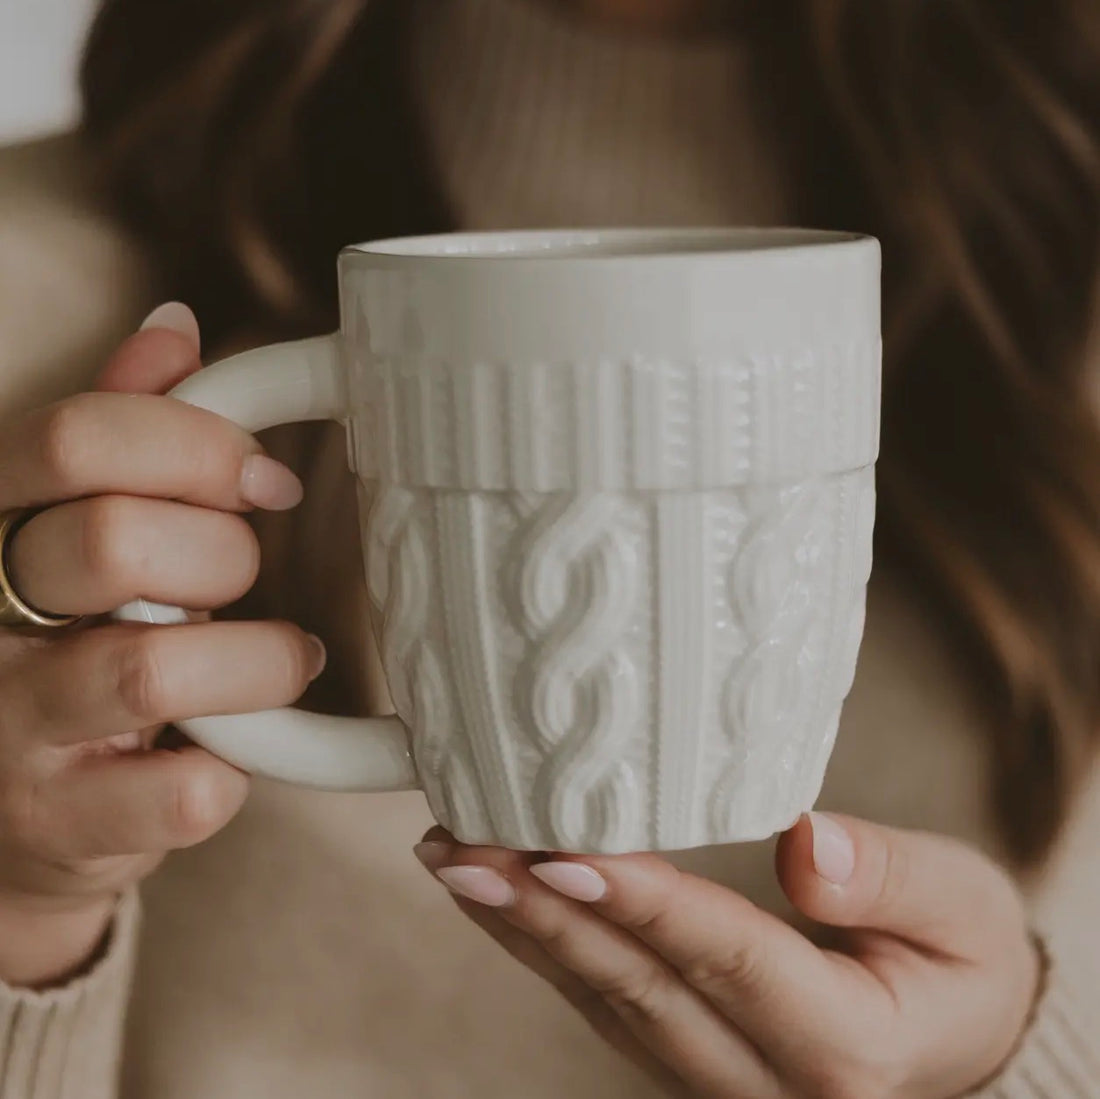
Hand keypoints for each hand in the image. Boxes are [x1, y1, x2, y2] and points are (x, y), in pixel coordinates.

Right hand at [0, 304, 323, 986]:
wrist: (12, 814)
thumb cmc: (62, 644)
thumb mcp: (71, 526)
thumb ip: (118, 432)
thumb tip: (176, 327)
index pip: (73, 437)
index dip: (197, 446)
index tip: (267, 483)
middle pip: (114, 541)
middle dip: (223, 556)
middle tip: (245, 581)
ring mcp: (8, 730)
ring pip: (151, 669)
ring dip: (255, 661)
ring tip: (285, 661)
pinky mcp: (60, 827)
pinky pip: (187, 789)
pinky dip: (235, 767)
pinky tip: (230, 751)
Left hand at [416, 814, 1040, 1097]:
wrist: (958, 1032)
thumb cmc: (961, 959)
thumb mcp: (963, 909)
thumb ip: (892, 877)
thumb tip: (804, 842)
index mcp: (843, 1047)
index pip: (727, 957)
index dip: (643, 903)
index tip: (562, 851)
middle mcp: (766, 1080)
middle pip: (640, 988)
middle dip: (544, 914)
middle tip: (462, 851)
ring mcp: (719, 1078)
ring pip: (607, 1001)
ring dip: (525, 928)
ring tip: (454, 860)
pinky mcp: (689, 1057)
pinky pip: (607, 1003)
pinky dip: (549, 945)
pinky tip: (503, 897)